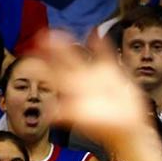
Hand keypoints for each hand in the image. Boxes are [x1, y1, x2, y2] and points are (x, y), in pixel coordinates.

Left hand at [35, 31, 153, 149]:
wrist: (127, 129)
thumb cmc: (106, 128)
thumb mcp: (85, 122)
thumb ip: (68, 115)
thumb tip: (49, 116)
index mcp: (72, 91)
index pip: (54, 73)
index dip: (44, 62)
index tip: (34, 49)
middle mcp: (81, 81)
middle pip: (64, 61)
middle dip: (54, 48)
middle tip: (44, 34)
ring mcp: (96, 76)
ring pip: (81, 55)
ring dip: (72, 43)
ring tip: (62, 31)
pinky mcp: (112, 73)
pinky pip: (105, 54)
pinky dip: (101, 44)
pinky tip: (96, 32)